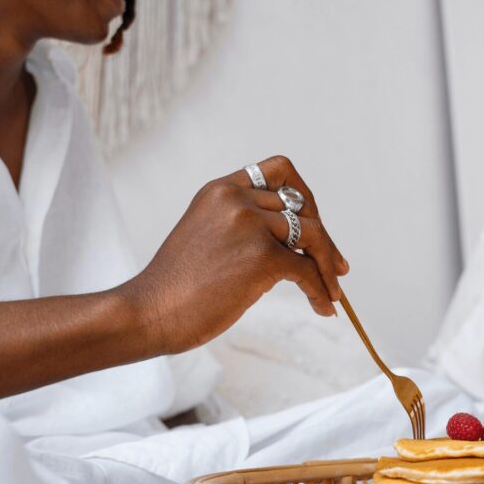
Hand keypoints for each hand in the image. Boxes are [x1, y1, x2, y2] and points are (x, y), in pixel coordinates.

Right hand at [119, 155, 349, 352]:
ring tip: (333, 288)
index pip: (278, 171)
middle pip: (302, 205)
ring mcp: (249, 225)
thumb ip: (242, 228)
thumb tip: (293, 245)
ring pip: (312, 234)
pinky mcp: (260, 257)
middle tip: (334, 264)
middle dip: (322, 236)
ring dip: (329, 263)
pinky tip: (324, 306)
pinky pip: (307, 270)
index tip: (311, 221)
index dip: (303, 194)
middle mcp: (235, 199)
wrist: (149, 312)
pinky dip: (321, 289)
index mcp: (220, 190)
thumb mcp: (206, 237)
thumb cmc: (175, 287)